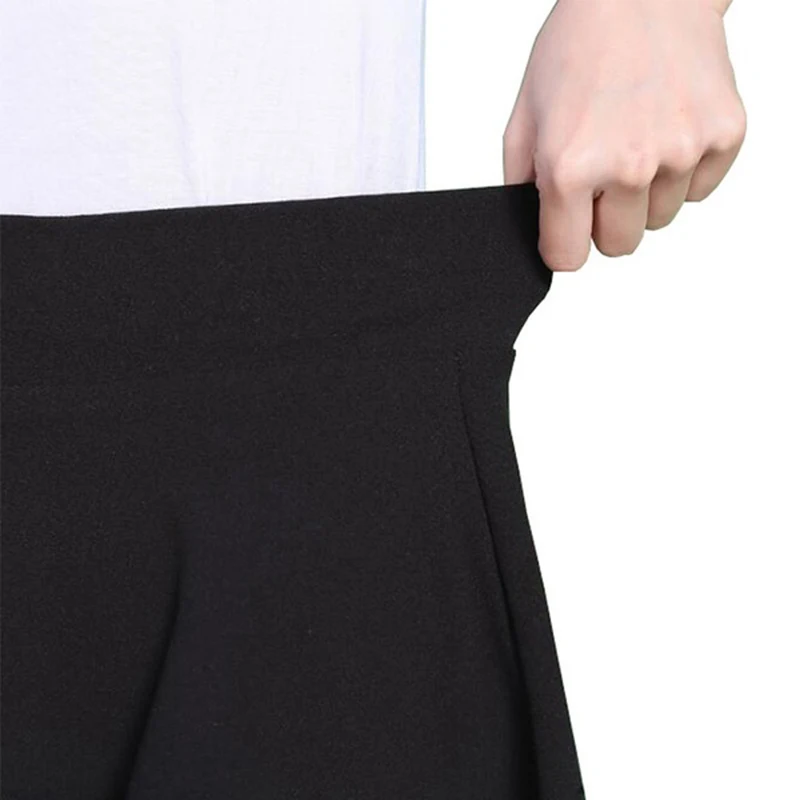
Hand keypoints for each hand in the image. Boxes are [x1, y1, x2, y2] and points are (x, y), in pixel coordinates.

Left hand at [503, 0, 745, 270]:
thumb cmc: (579, 48)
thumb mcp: (524, 119)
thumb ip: (521, 187)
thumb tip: (533, 235)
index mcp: (571, 167)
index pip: (568, 259)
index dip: (565, 243)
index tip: (569, 224)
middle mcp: (629, 165)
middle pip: (619, 246)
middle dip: (606, 220)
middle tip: (602, 173)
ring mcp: (681, 151)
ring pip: (659, 220)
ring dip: (644, 195)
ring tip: (634, 138)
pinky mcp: (723, 136)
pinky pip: (697, 192)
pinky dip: (681, 172)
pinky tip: (664, 128)